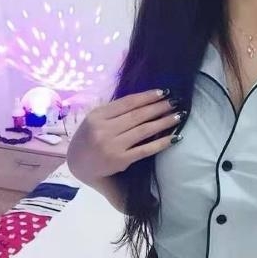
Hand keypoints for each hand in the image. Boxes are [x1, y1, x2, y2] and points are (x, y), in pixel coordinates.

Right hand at [66, 88, 182, 183]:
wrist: (78, 165)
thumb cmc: (89, 138)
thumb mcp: (95, 119)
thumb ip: (115, 111)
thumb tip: (145, 99)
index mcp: (98, 115)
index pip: (127, 102)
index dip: (147, 96)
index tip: (164, 92)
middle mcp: (104, 129)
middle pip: (138, 115)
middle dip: (159, 107)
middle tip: (176, 102)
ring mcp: (112, 146)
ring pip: (144, 130)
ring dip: (164, 122)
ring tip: (179, 116)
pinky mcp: (120, 161)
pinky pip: (145, 150)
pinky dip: (161, 143)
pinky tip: (174, 137)